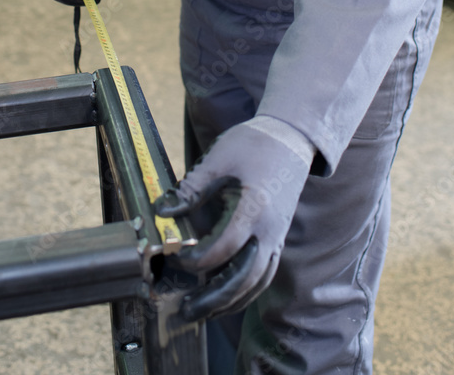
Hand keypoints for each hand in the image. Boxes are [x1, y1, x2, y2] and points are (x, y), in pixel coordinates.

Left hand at [155, 119, 309, 320]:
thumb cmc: (254, 144)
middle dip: (215, 298)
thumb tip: (162, 211)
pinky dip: (247, 291)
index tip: (177, 257)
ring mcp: (277, 237)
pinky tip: (228, 299)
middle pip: (244, 277)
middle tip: (187, 311)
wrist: (291, 139)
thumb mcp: (219, 158)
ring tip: (203, 314)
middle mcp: (270, 229)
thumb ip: (191, 189)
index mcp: (254, 208)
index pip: (225, 246)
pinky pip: (265, 274)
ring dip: (231, 302)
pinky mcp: (278, 238)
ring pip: (257, 282)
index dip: (198, 258)